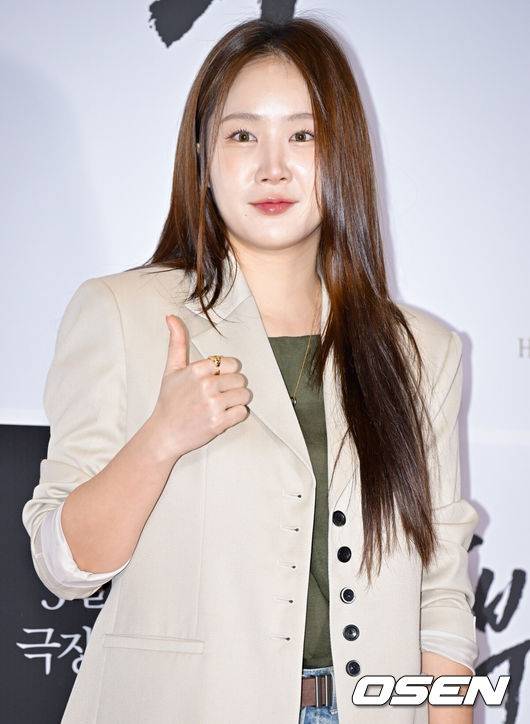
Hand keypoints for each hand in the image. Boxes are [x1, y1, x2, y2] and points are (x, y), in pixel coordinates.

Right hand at [149, 314, 251, 461]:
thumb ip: (176, 342)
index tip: (216, 380)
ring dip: (237, 401)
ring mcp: (213, 405)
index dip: (228, 372)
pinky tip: (222, 416)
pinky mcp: (219, 423)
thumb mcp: (171, 369)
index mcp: (196, 370)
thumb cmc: (169, 400)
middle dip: (233, 387)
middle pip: (241, 380)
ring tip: (222, 405)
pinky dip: (236, 415)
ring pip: (244, 395)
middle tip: (218, 395)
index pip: (231, 363)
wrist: (164, 433)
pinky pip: (243, 412)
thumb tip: (171, 316)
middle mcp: (206, 386)